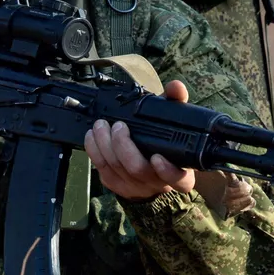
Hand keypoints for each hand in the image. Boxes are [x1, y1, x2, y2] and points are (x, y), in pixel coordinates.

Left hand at [85, 79, 196, 200]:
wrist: (150, 169)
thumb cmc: (164, 143)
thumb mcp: (174, 124)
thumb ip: (176, 104)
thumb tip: (176, 86)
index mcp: (181, 173)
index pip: (178, 179)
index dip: (167, 171)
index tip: (157, 157)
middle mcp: (159, 184)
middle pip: (138, 169)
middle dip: (124, 145)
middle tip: (118, 126)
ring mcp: (136, 187)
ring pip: (117, 168)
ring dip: (104, 144)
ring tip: (100, 125)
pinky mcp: (117, 186)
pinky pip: (102, 169)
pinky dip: (94, 151)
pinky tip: (92, 136)